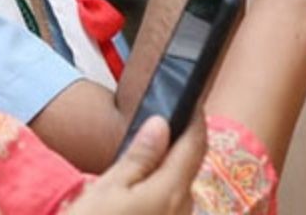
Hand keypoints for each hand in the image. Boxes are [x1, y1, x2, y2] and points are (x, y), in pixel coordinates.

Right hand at [65, 116, 205, 214]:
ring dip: (171, 167)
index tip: (193, 100)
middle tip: (164, 120)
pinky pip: (173, 206)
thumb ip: (140, 156)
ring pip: (181, 188)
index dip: (196, 120)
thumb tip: (162, 124)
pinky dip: (163, 188)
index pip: (194, 146)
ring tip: (148, 150)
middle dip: (181, 142)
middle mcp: (182, 211)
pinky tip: (141, 186)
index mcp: (170, 192)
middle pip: (190, 167)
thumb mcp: (109, 188)